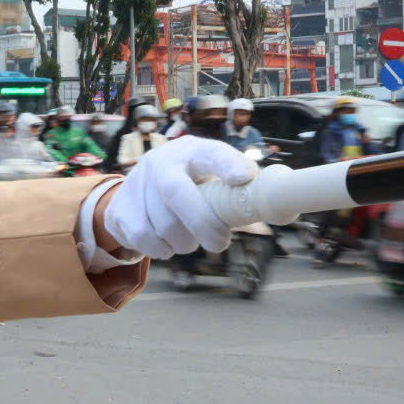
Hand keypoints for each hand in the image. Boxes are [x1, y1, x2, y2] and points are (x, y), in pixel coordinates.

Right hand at [95, 137, 258, 258]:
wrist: (137, 190)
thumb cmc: (190, 185)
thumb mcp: (212, 178)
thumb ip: (241, 191)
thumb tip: (284, 210)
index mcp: (191, 151)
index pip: (211, 152)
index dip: (228, 164)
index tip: (245, 177)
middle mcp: (160, 162)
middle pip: (177, 194)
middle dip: (203, 225)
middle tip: (219, 243)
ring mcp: (135, 184)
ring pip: (162, 226)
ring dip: (183, 243)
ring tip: (189, 241)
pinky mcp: (119, 209)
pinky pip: (143, 241)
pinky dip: (161, 251)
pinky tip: (167, 245)